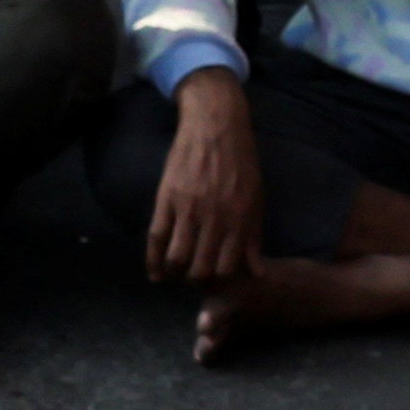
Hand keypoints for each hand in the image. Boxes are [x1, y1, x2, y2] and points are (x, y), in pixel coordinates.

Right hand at [145, 71, 262, 284]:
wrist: (215, 126)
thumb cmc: (241, 162)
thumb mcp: (256, 198)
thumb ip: (254, 237)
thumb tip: (257, 272)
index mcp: (240, 218)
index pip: (227, 268)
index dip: (220, 283)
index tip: (217, 284)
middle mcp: (214, 218)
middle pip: (200, 269)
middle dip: (197, 282)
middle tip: (196, 281)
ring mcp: (188, 209)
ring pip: (177, 258)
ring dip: (176, 274)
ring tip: (178, 275)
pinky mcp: (166, 199)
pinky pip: (156, 238)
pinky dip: (153, 261)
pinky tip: (156, 274)